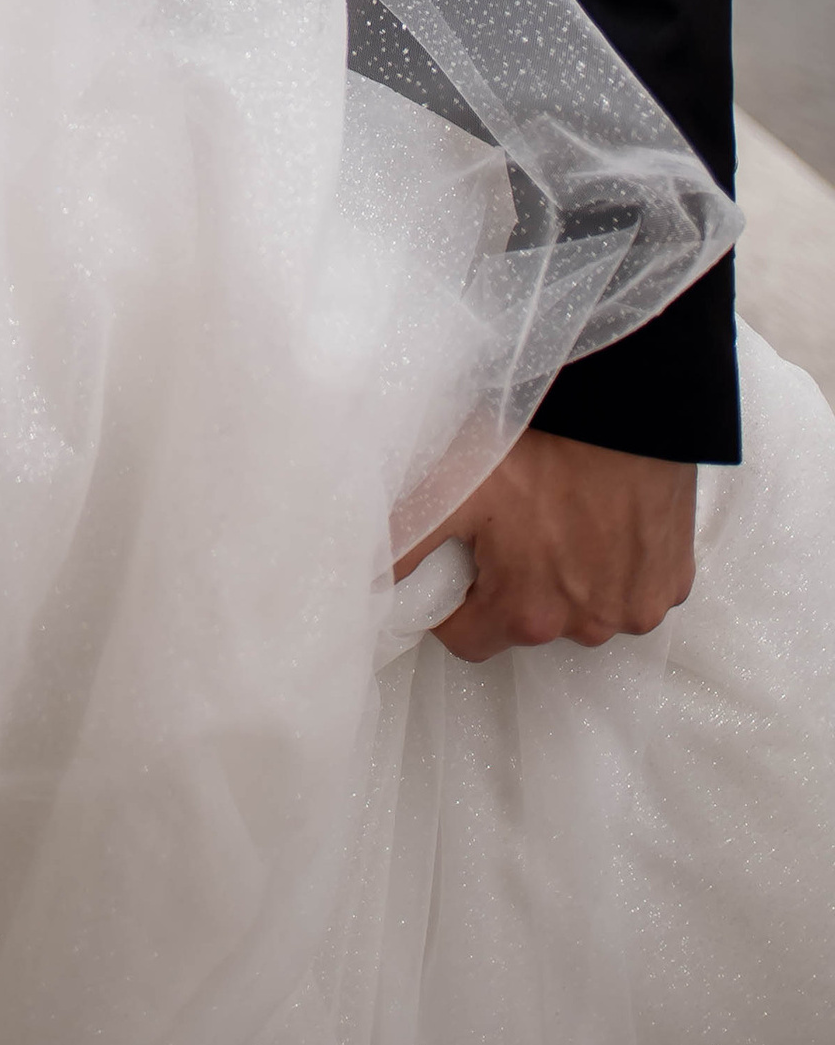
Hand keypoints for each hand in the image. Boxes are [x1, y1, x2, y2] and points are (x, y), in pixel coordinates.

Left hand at [397, 429, 696, 659]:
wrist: (623, 405)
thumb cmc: (536, 443)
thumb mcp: (449, 487)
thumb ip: (405, 545)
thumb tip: (370, 586)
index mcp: (529, 614)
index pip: (467, 640)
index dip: (452, 602)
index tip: (457, 558)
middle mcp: (589, 626)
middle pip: (529, 623)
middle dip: (513, 585)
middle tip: (511, 523)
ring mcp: (638, 605)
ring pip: (584, 607)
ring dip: (570, 576)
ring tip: (560, 513)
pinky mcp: (675, 577)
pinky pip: (633, 585)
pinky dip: (616, 563)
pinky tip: (604, 515)